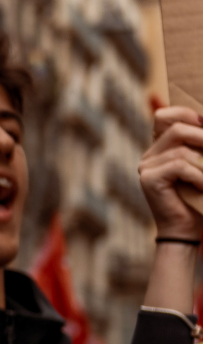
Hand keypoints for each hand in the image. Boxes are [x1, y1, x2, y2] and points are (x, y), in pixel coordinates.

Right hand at [139, 107, 202, 239]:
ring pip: (182, 150)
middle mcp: (149, 155)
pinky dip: (199, 176)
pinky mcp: (149, 179)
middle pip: (176, 128)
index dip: (186, 114)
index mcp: (160, 149)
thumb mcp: (202, 166)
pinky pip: (180, 166)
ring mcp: (146, 167)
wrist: (185, 229)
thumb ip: (200, 147)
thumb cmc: (198, 198)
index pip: (164, 116)